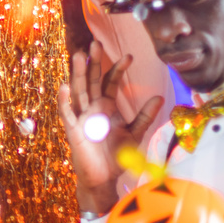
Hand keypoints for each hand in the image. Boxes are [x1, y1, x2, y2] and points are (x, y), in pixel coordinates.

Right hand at [56, 42, 163, 211]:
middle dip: (93, 63)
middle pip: (90, 80)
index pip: (110, 82)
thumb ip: (144, 116)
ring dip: (77, 74)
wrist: (104, 178)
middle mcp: (92, 108)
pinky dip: (64, 100)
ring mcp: (81, 117)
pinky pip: (67, 113)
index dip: (117, 69)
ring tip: (78, 55)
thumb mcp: (134, 134)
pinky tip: (64, 86)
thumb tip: (159, 97)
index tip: (129, 56)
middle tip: (95, 44)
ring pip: (78, 91)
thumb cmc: (116, 156)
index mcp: (106, 107)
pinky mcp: (73, 130)